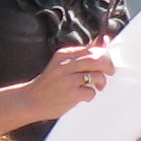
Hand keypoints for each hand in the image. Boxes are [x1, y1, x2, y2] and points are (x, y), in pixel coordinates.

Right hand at [0, 41, 114, 133]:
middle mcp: (65, 64)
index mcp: (64, 54)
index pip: (91, 49)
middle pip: (97, 59)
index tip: (106, 62)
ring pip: (97, 75)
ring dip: (101, 82)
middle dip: (108, 66)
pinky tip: (84, 96)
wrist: (30, 100)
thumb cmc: (49, 82)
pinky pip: (90, 92)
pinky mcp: (70, 94)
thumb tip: (104, 40)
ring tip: (97, 86)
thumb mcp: (62, 63)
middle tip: (110, 72)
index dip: (104, 55)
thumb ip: (82, 53)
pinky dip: (91, 94)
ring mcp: (68, 79)